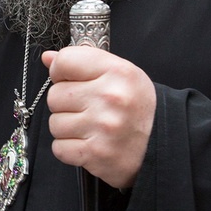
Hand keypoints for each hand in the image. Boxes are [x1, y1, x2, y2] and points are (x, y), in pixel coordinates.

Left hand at [43, 46, 155, 188]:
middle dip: (65, 104)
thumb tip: (48, 58)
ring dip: (67, 128)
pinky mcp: (96, 153)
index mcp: (117, 72)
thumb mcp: (118, 75)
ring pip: (54, 123)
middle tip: (86, 109)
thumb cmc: (135, 106)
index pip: (64, 61)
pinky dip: (69, 149)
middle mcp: (111, 97)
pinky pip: (59, 148)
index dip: (61, 71)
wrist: (163, 144)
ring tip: (89, 127)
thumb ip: (83, 62)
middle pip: (54, 95)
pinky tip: (88, 143)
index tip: (71, 80)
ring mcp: (103, 127)